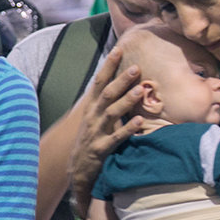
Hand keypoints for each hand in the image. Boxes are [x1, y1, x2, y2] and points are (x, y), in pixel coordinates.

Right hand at [69, 47, 143, 215]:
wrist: (77, 169)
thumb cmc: (91, 139)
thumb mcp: (95, 117)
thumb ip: (107, 101)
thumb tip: (120, 81)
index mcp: (91, 107)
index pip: (99, 82)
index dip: (108, 66)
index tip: (118, 49)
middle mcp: (92, 117)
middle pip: (107, 94)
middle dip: (121, 80)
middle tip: (136, 68)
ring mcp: (96, 132)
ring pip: (112, 113)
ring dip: (127, 101)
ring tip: (141, 90)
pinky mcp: (102, 149)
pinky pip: (116, 137)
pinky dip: (128, 128)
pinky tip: (139, 120)